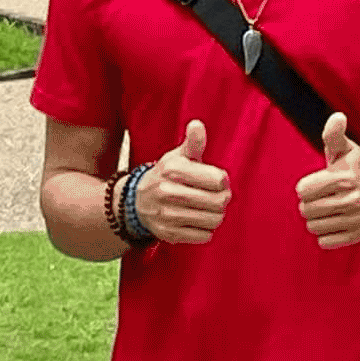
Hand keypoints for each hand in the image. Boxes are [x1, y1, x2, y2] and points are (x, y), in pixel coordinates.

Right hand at [135, 120, 229, 247]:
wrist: (136, 202)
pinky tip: (199, 221)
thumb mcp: (177, 157)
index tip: (218, 181)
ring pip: (213, 220)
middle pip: (218, 202)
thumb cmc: (165, 176)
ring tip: (210, 209)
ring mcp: (167, 215)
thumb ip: (193, 143)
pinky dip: (206, 230)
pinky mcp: (169, 234)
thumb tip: (197, 124)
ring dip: (217, 215)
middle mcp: (168, 192)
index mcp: (173, 170)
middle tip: (219, 197)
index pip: (218, 180)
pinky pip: (203, 236)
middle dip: (223, 199)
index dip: (223, 181)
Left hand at [296, 110, 359, 253]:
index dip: (305, 186)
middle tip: (320, 197)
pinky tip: (333, 221)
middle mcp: (351, 200)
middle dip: (309, 203)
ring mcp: (355, 219)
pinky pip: (326, 242)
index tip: (316, 183)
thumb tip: (337, 117)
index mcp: (344, 177)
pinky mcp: (357, 234)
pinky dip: (325, 234)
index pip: (303, 190)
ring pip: (313, 227)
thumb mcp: (346, 148)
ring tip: (327, 208)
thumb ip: (334, 134)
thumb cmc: (359, 165)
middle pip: (306, 210)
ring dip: (316, 218)